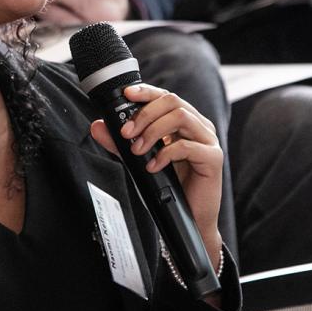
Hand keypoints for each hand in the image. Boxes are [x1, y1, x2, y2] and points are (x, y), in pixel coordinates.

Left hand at [90, 83, 224, 264]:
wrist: (190, 218)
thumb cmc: (169, 186)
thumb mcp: (139, 160)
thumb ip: (120, 144)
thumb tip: (98, 127)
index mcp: (184, 121)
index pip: (165, 96)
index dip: (146, 91)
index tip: (126, 94)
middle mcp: (198, 125)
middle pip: (173, 101)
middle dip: (145, 114)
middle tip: (126, 133)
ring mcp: (208, 140)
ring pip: (181, 117)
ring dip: (153, 131)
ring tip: (138, 150)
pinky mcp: (213, 158)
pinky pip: (187, 147)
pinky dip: (165, 155)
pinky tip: (153, 167)